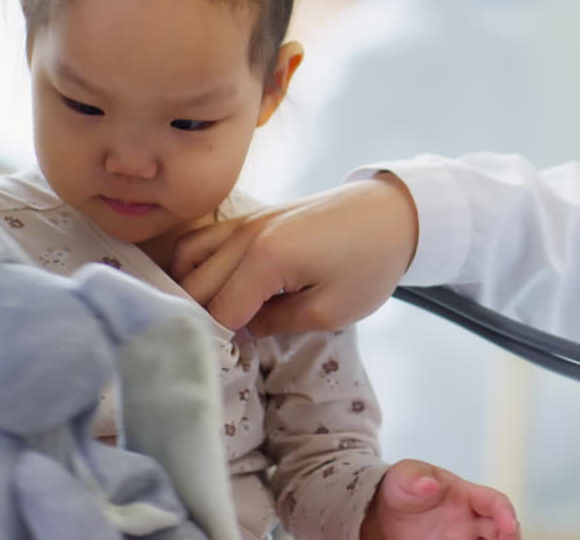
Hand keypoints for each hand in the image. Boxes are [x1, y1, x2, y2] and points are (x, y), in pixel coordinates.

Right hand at [172, 174, 418, 333]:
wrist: (393, 213)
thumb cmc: (370, 264)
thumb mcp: (330, 310)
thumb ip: (276, 324)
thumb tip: (239, 331)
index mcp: (265, 259)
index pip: (218, 314)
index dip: (219, 345)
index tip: (226, 366)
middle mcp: (245, 235)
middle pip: (194, 286)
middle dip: (197, 321)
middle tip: (217, 348)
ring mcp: (245, 220)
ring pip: (187, 258)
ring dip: (192, 290)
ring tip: (213, 319)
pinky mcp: (252, 216)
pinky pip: (204, 240)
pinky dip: (199, 266)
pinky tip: (218, 290)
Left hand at [362, 459, 520, 539]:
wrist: (382, 512)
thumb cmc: (402, 487)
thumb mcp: (403, 477)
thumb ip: (416, 479)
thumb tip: (429, 483)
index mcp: (466, 496)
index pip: (495, 502)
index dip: (506, 513)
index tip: (509, 527)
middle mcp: (471, 522)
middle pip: (502, 534)